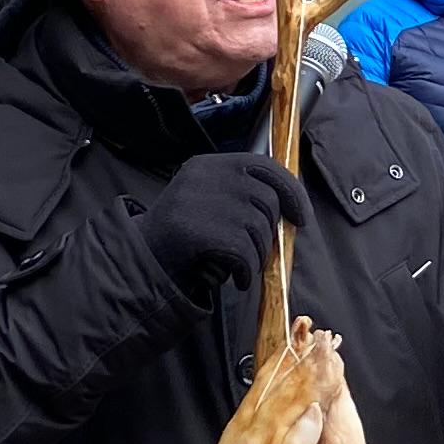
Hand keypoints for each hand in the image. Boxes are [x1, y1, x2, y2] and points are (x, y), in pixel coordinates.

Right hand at [139, 153, 310, 293]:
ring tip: (243, 266)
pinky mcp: (197, 230)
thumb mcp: (208, 200)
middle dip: (270, 233)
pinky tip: (239, 279)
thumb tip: (292, 209)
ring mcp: (199, 202)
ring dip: (258, 255)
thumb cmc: (184, 235)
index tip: (302, 217)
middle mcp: (205, 176)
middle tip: (259, 252)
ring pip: (258, 228)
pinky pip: (244, 251)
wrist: (140, 258)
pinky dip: (248, 270)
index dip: (292, 192)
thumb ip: (242, 195)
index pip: (266, 167)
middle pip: (267, 201)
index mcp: (209, 164)